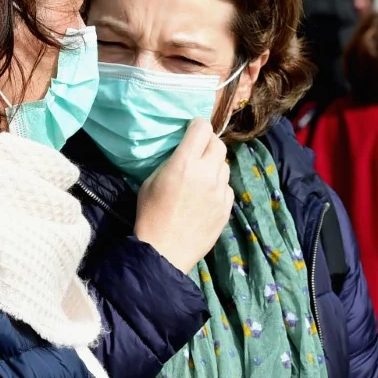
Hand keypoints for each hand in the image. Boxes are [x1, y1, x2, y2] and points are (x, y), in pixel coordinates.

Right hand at [135, 117, 233, 273]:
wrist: (164, 251)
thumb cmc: (150, 215)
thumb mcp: (151, 181)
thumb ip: (171, 162)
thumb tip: (183, 154)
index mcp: (184, 163)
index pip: (202, 128)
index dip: (197, 126)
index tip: (192, 130)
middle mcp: (206, 173)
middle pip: (218, 144)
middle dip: (208, 143)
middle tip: (198, 151)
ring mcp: (220, 191)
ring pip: (225, 165)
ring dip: (214, 165)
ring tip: (202, 175)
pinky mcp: (226, 207)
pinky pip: (227, 187)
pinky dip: (218, 186)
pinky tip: (206, 195)